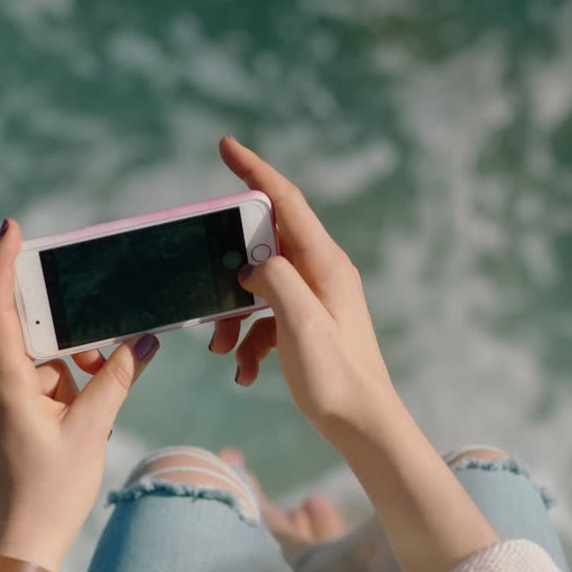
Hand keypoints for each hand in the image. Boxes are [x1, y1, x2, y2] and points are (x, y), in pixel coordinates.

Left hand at [0, 219, 158, 571]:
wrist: (23, 543)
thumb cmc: (50, 492)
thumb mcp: (92, 430)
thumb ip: (116, 378)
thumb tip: (142, 340)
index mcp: (7, 384)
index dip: (0, 265)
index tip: (9, 229)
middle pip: (33, 337)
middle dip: (74, 342)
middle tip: (102, 363)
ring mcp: (0, 401)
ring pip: (43, 364)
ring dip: (75, 372)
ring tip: (95, 410)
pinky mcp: (8, 416)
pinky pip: (41, 385)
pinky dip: (67, 389)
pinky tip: (85, 417)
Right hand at [208, 136, 400, 440]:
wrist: (363, 425)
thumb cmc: (336, 377)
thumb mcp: (299, 324)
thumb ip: (274, 279)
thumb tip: (252, 263)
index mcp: (325, 263)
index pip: (285, 200)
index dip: (254, 169)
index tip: (226, 145)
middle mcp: (323, 271)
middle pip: (263, 246)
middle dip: (228, 271)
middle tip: (209, 294)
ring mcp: (316, 297)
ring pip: (258, 286)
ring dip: (233, 316)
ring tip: (223, 351)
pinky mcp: (308, 322)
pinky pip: (265, 316)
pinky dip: (248, 339)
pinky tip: (244, 372)